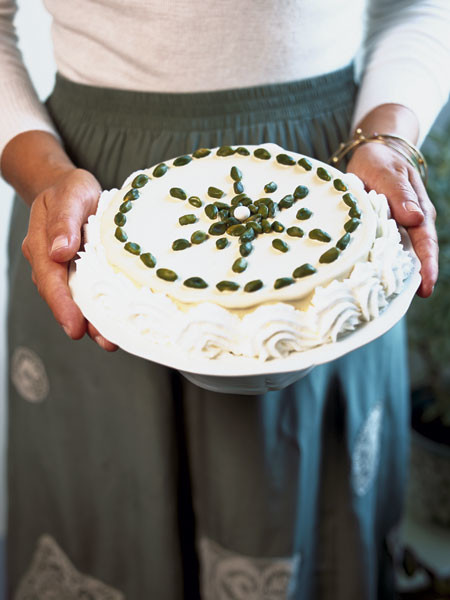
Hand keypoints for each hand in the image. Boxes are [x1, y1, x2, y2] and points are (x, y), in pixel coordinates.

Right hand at [21, 167, 117, 350]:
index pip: (51, 281)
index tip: (74, 326)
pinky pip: (91, 292)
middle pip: (65, 298)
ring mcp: (67, 270)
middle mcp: (52, 264)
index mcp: (42, 247)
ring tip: (114, 339)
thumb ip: (63, 222)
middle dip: (83, 322)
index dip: (63, 305)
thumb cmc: (69, 190)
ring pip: (79, 299)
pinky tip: (121, 319)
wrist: (70, 188)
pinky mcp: (83, 271)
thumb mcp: (69, 196)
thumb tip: (60, 252)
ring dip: (95, 321)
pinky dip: (104, 306)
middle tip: (105, 341)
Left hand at [347, 142, 437, 297]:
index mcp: (418, 213)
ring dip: (387, 279)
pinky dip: (371, 267)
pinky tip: (360, 283)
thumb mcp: (389, 173)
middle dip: (406, 282)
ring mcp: (392, 232)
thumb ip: (401, 194)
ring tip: (377, 303)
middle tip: (394, 305)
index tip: (426, 288)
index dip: (427, 267)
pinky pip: (376, 253)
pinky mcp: (376, 234)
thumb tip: (415, 218)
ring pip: (393, 260)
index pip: (425, 243)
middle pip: (412, 259)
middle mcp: (408, 226)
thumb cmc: (382, 162)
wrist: (372, 155)